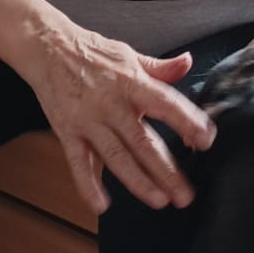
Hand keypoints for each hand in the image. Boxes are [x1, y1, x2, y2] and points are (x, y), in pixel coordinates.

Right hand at [21, 27, 215, 214]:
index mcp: (131, 83)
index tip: (206, 140)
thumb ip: (159, 67)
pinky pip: (78, 162)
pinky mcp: (67, 132)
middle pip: (143, 142)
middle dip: (166, 171)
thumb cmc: (91, 52)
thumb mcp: (129, 55)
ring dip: (138, 182)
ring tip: (159, 200)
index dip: (187, 121)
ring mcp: (88, 120)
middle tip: (185, 195)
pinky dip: (88, 185)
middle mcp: (111, 104)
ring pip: (116, 157)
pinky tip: (101, 205)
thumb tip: (188, 63)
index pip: (165, 103)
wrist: (47, 47)